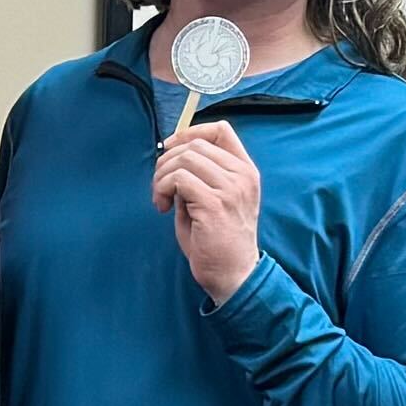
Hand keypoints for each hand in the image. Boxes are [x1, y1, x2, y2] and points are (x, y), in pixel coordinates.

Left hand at [149, 117, 263, 301]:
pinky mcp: (214, 203)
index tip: (170, 149)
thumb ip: (199, 176)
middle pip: (195, 144)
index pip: (221, 130)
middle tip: (159, 187)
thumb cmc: (219, 242)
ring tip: (161, 200)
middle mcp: (242, 175)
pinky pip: (178, 179)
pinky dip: (162, 189)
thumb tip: (170, 158)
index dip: (189, 132)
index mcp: (245, 171)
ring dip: (162, 177)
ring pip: (184, 159)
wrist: (234, 275)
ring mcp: (230, 188)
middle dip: (167, 161)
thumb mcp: (214, 199)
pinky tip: (163, 208)